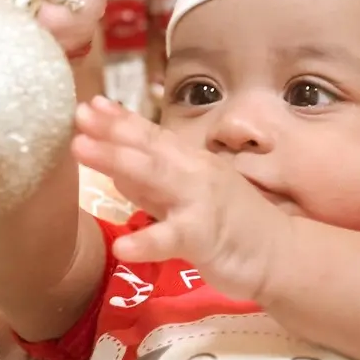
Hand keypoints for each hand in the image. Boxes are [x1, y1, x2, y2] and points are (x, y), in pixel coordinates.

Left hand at [72, 98, 289, 302]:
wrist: (281, 255)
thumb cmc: (235, 226)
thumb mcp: (189, 200)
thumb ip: (153, 187)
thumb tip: (115, 172)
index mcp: (190, 163)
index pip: (151, 136)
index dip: (120, 120)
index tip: (89, 104)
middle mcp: (194, 173)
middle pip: (148, 147)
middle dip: (110, 130)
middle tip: (77, 115)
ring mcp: (200, 202)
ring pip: (155, 177)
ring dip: (117, 161)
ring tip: (80, 150)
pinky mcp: (204, 237)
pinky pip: (171, 239)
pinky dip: (146, 242)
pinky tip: (121, 247)